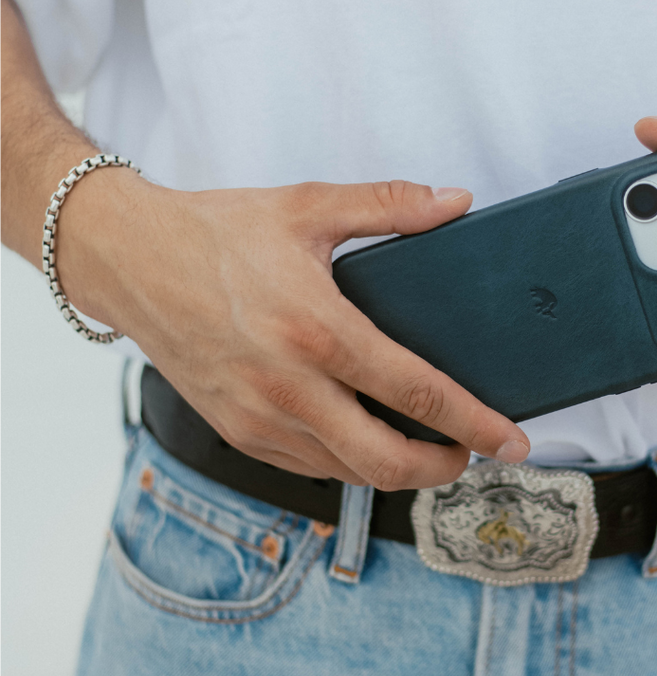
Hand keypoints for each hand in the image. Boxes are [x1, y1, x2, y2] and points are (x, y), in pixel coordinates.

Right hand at [58, 173, 530, 487]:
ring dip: (397, 469)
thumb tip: (455, 202)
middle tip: (471, 451)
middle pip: (386, 461)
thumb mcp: (307, 205)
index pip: (418, 393)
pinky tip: (366, 437)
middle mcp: (286, 386)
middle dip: (443, 468)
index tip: (512, 441)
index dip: (475, 423)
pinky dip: (349, 462)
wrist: (125, 258)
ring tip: (426, 444)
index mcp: (316, 329)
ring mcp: (257, 418)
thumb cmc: (213, 232)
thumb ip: (389, 205)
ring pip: (348, 473)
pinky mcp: (236, 432)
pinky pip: (308, 467)